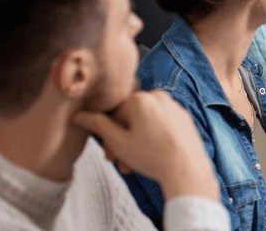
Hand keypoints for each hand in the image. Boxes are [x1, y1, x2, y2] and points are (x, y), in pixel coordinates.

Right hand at [72, 90, 218, 200]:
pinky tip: (151, 157)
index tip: (109, 155)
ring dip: (136, 144)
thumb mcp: (118, 142)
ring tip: (134, 165)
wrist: (186, 169)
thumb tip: (79, 115)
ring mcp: (174, 106)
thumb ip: (98, 125)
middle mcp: (158, 96)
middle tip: (120, 163)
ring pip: (146, 123)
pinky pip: (161, 125)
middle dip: (122, 143)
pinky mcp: (184, 117)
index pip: (114, 115)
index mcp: (140, 98)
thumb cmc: (152, 156)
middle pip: (131, 119)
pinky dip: (152, 138)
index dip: (108, 137)